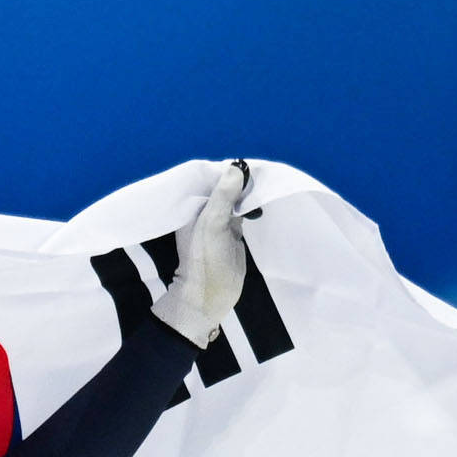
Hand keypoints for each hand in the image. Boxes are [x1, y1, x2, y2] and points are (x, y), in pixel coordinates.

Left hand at [152, 162, 254, 348]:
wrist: (211, 293)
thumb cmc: (205, 258)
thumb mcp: (211, 223)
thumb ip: (222, 197)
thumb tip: (236, 167)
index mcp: (192, 208)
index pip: (208, 180)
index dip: (225, 171)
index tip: (245, 163)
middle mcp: (204, 212)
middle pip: (223, 187)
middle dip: (239, 178)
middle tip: (260, 170)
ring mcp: (219, 221)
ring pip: (235, 197)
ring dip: (247, 190)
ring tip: (265, 179)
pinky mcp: (233, 230)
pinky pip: (243, 210)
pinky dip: (252, 203)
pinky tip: (263, 196)